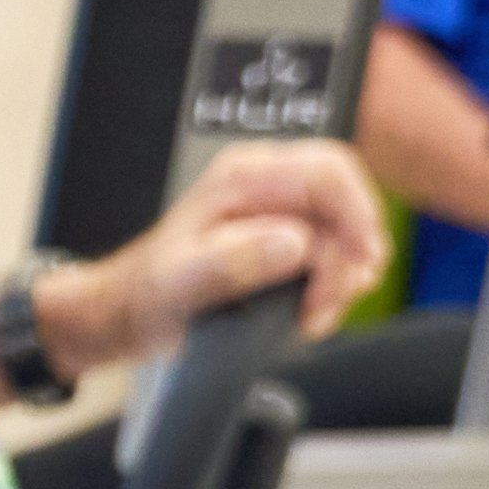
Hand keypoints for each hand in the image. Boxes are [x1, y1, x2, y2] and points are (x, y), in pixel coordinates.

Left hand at [83, 144, 388, 359]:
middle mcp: (267, 184)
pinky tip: (310, 312)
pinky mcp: (286, 238)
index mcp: (244, 176)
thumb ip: (236, 261)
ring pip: (346, 232)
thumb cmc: (146, 294)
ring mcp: (280, 210)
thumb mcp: (182, 281)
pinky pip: (334, 253)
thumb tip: (294, 245)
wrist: (127, 313)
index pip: (329, 172)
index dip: (358, 215)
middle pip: (347, 202)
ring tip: (311, 317)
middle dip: (349, 257)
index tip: (361, 263)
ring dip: (342, 279)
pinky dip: (334, 286)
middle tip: (323, 307)